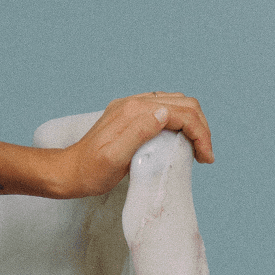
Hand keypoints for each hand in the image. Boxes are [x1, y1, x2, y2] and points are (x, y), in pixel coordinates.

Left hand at [57, 92, 213, 197]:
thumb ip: (138, 133)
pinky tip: (179, 140)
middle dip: (201, 127)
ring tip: (196, 148)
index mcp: (133, 111)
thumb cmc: (91, 172)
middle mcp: (133, 103)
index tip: (205, 158)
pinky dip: (180, 122)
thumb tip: (163, 114)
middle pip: (183, 103)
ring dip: (193, 123)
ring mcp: (131, 106)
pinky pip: (163, 109)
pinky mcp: (129, 114)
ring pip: (176, 103)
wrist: (69, 172)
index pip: (180, 112)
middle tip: (205, 155)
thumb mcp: (114, 158)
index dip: (200, 133)